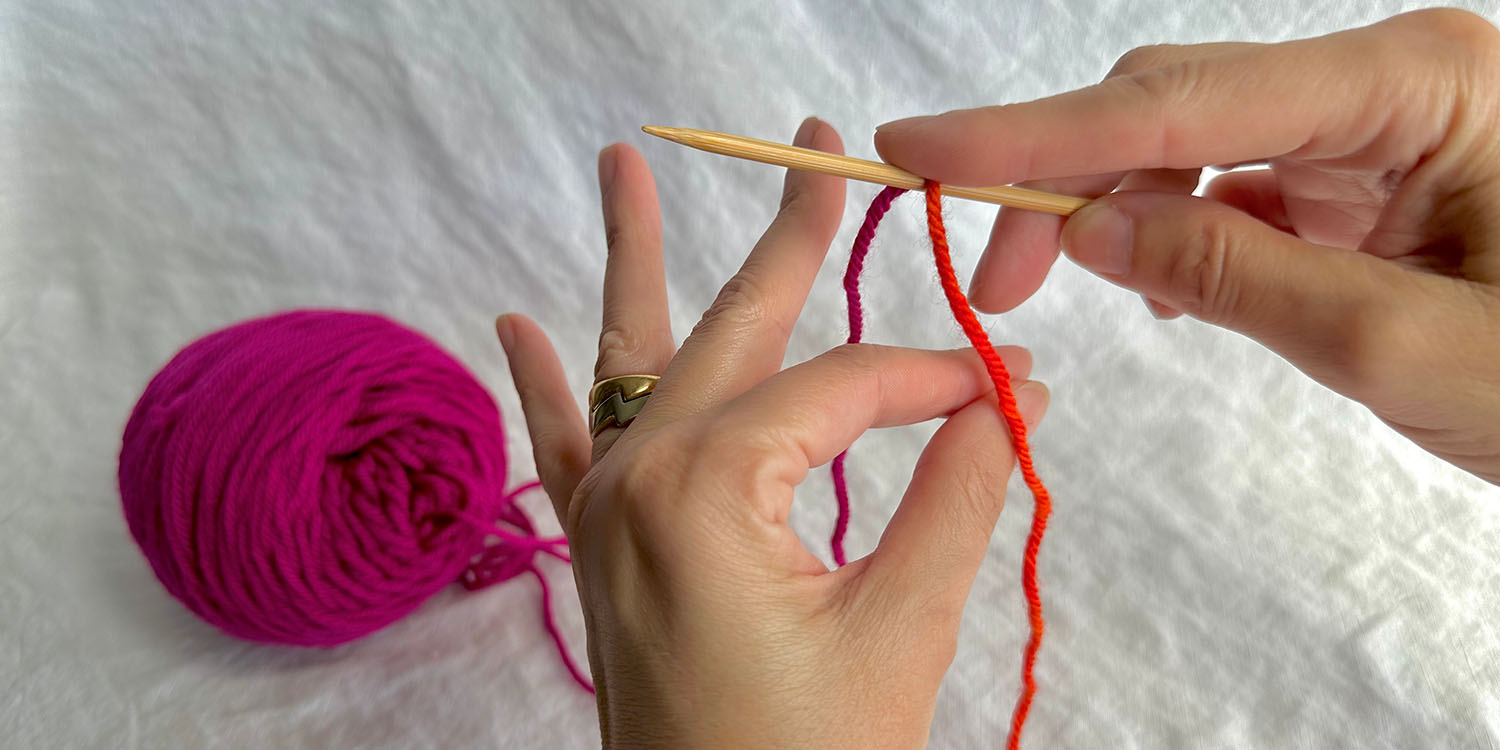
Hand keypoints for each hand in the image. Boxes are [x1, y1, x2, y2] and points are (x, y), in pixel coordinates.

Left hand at [495, 119, 1047, 748]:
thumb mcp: (902, 627)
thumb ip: (958, 493)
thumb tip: (1011, 397)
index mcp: (706, 486)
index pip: (844, 385)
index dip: (936, 375)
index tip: (1008, 383)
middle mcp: (638, 476)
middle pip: (731, 327)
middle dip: (786, 234)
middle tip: (815, 143)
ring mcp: (604, 510)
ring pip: (631, 358)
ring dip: (639, 262)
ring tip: (624, 164)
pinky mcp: (600, 550)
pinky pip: (566, 443)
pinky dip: (549, 380)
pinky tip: (518, 322)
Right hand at [874, 8, 1499, 482]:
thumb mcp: (1402, 344)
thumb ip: (1237, 274)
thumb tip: (1093, 230)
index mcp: (1416, 81)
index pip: (1181, 99)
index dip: (1033, 134)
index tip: (914, 148)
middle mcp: (1388, 77)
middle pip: (1173, 104)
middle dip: (1061, 180)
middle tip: (983, 274)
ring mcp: (1378, 124)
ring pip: (1192, 144)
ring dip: (1111, 210)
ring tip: (1045, 280)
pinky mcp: (1369, 174)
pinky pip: (1239, 187)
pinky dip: (1177, 234)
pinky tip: (1157, 281)